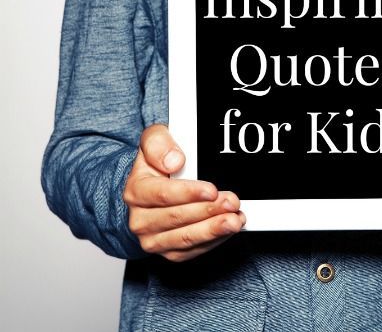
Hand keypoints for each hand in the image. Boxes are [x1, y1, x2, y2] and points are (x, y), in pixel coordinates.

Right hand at [123, 124, 245, 261]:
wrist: (150, 187)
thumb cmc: (156, 160)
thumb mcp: (153, 139)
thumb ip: (158, 143)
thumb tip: (175, 161)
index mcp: (136, 191)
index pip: (163, 195)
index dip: (189, 193)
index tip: (211, 190)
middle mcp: (140, 220)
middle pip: (178, 218)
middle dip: (208, 211)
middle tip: (232, 202)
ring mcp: (153, 239)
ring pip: (186, 238)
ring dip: (213, 230)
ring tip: (235, 220)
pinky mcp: (169, 251)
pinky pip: (192, 251)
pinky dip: (213, 241)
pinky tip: (228, 229)